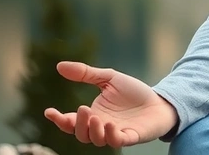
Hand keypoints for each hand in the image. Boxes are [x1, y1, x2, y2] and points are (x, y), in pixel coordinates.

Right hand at [44, 61, 178, 147]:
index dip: (58, 119)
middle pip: (80, 134)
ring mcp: (115, 133)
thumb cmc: (134, 92)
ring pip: (96, 140)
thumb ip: (86, 74)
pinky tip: (110, 123)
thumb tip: (59, 66)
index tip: (49, 111)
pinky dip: (111, 135)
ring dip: (92, 131)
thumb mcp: (109, 78)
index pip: (70, 122)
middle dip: (76, 124)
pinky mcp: (131, 136)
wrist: (160, 100)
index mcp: (93, 115)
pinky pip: (117, 141)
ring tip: (95, 117)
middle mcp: (101, 127)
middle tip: (82, 109)